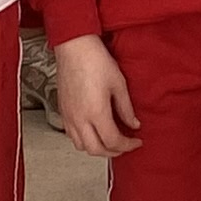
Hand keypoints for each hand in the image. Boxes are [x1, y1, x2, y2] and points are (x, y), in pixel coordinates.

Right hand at [51, 35, 139, 157]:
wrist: (74, 47)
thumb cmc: (95, 60)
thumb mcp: (119, 84)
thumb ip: (126, 108)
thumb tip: (134, 124)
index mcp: (96, 113)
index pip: (113, 141)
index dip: (127, 145)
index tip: (137, 142)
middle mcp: (79, 119)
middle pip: (96, 150)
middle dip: (113, 152)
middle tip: (126, 146)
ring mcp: (68, 117)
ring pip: (82, 146)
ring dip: (97, 149)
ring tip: (111, 141)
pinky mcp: (63, 112)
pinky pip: (72, 136)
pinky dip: (85, 141)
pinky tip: (94, 132)